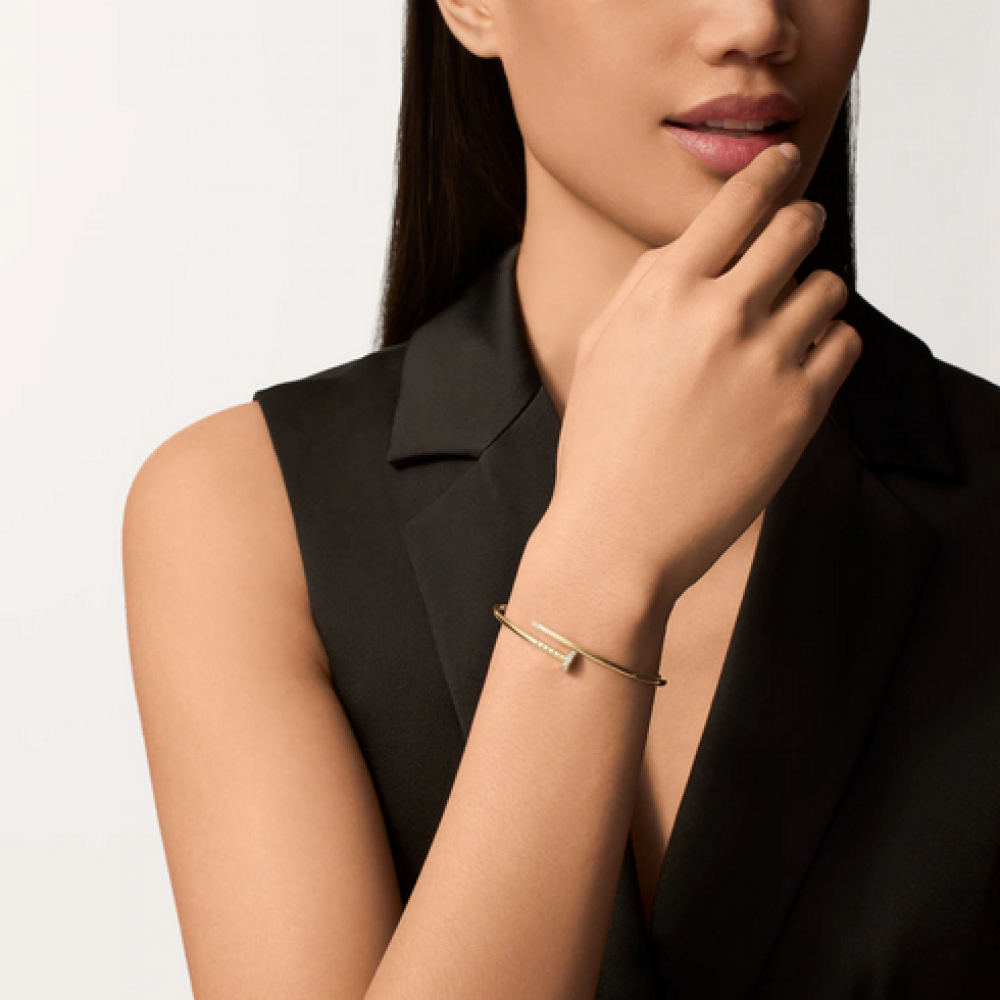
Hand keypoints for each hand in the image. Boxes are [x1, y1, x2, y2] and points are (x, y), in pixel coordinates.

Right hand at [543, 143, 861, 609]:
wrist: (619, 530)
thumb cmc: (600, 444)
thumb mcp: (600, 347)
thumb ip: (643, 286)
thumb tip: (690, 247)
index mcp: (664, 290)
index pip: (736, 202)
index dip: (767, 173)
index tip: (782, 162)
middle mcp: (719, 312)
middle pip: (796, 228)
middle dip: (801, 223)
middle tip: (799, 235)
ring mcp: (765, 358)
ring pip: (829, 284)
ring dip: (816, 291)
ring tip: (791, 318)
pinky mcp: (800, 406)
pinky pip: (844, 343)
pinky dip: (829, 344)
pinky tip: (799, 365)